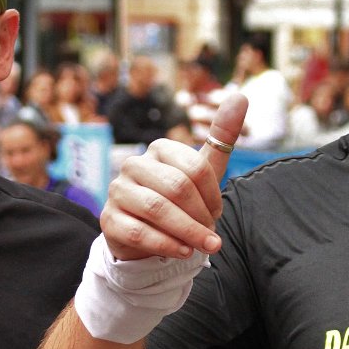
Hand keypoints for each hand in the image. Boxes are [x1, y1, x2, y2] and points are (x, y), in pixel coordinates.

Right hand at [101, 93, 246, 260]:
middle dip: (201, 217)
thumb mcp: (203, 172)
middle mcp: (134, 165)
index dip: (212, 195)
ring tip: (204, 247)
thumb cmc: (179, 200)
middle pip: (176, 187)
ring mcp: (118, 191)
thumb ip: (222, 136)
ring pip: (156, 209)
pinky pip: (138, 232)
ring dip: (187, 233)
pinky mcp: (108, 219)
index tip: (217, 214)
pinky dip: (166, 244)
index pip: (195, 168)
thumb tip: (240, 96)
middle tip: (213, 237)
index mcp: (159, 148)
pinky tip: (182, 252)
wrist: (147, 235)